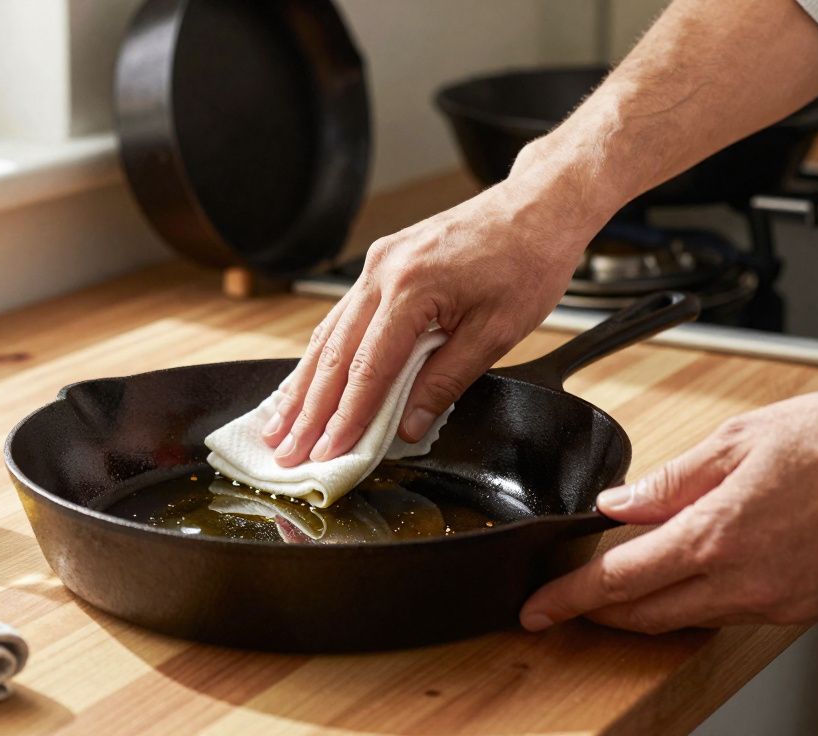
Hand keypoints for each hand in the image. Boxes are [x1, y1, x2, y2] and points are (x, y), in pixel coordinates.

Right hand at [263, 174, 601, 466]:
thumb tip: (410, 426)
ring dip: (302, 386)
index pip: (368, 367)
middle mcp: (382, 272)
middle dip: (307, 411)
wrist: (537, 206)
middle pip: (333, 354)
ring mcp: (377, 264)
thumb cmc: (526, 262)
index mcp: (412, 288)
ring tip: (279, 427)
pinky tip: (304, 382)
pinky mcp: (381, 263)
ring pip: (328, 334)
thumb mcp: (496, 332)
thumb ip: (446, 381)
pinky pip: (342, 316)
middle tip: (285, 453)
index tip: (327, 453)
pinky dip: (321, 355)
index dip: (345, 417)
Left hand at [519, 388, 817, 633]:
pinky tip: (689, 577)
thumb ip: (669, 480)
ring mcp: (775, 602)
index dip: (569, 598)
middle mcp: (745, 581)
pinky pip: (729, 615)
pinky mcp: (801, 609)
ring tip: (621, 585)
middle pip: (646, 613)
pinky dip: (696, 601)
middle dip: (599, 611)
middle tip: (566, 601)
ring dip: (647, 607)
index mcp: (717, 534)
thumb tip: (618, 504)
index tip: (536, 610)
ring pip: (687, 618)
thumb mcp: (736, 440)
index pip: (619, 579)